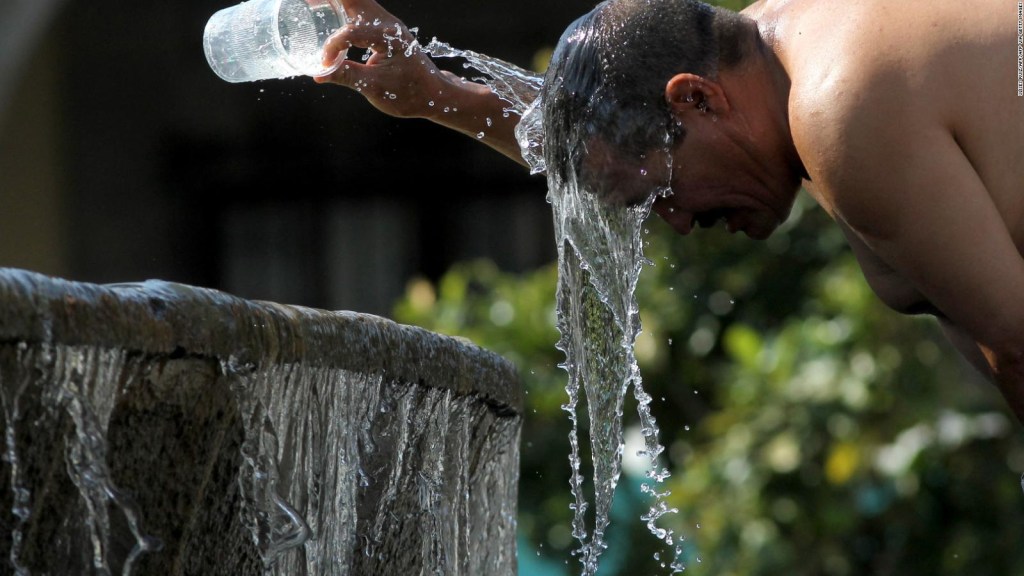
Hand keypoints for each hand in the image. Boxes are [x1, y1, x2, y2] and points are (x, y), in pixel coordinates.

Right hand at [314, 0, 458, 119]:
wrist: (433, 95)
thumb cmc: (409, 93)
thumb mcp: (375, 88)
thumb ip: (346, 76)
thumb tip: (319, 74)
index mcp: (389, 37)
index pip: (352, 32)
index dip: (333, 46)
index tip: (324, 63)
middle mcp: (389, 24)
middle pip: (355, 1)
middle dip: (332, 1)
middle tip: (306, 2)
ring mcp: (387, 24)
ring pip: (358, 2)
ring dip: (338, 3)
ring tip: (312, 3)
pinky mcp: (384, 29)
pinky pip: (361, 11)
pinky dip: (344, 9)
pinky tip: (329, 11)